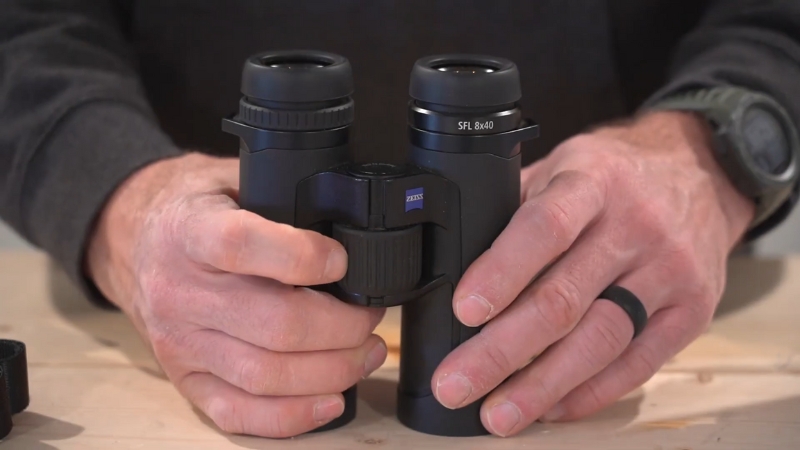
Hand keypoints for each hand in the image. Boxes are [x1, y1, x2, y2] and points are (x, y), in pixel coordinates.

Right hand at [85, 153, 386, 437]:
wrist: (132, 239)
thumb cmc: (195, 208)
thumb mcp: (229, 177)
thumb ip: (279, 195)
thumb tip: (346, 217)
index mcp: (190, 231)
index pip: (241, 246)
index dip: (303, 258)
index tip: (343, 261)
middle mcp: (180, 292)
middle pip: (274, 325)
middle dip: (343, 326)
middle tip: (371, 315)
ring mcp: (180, 342)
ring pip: (265, 375)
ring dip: (332, 371)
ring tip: (366, 353)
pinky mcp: (184, 377)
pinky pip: (238, 412)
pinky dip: (291, 416)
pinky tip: (331, 401)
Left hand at [432, 111, 754, 435]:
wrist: (700, 172)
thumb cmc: (613, 176)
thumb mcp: (562, 166)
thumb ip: (516, 207)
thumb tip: (455, 263)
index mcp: (592, 181)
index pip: (545, 228)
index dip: (502, 272)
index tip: (464, 311)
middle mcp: (635, 226)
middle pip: (564, 299)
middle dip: (502, 351)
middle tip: (456, 384)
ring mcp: (669, 271)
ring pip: (600, 340)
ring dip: (542, 386)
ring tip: (497, 413)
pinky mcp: (692, 311)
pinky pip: (637, 363)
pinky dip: (590, 393)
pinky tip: (550, 406)